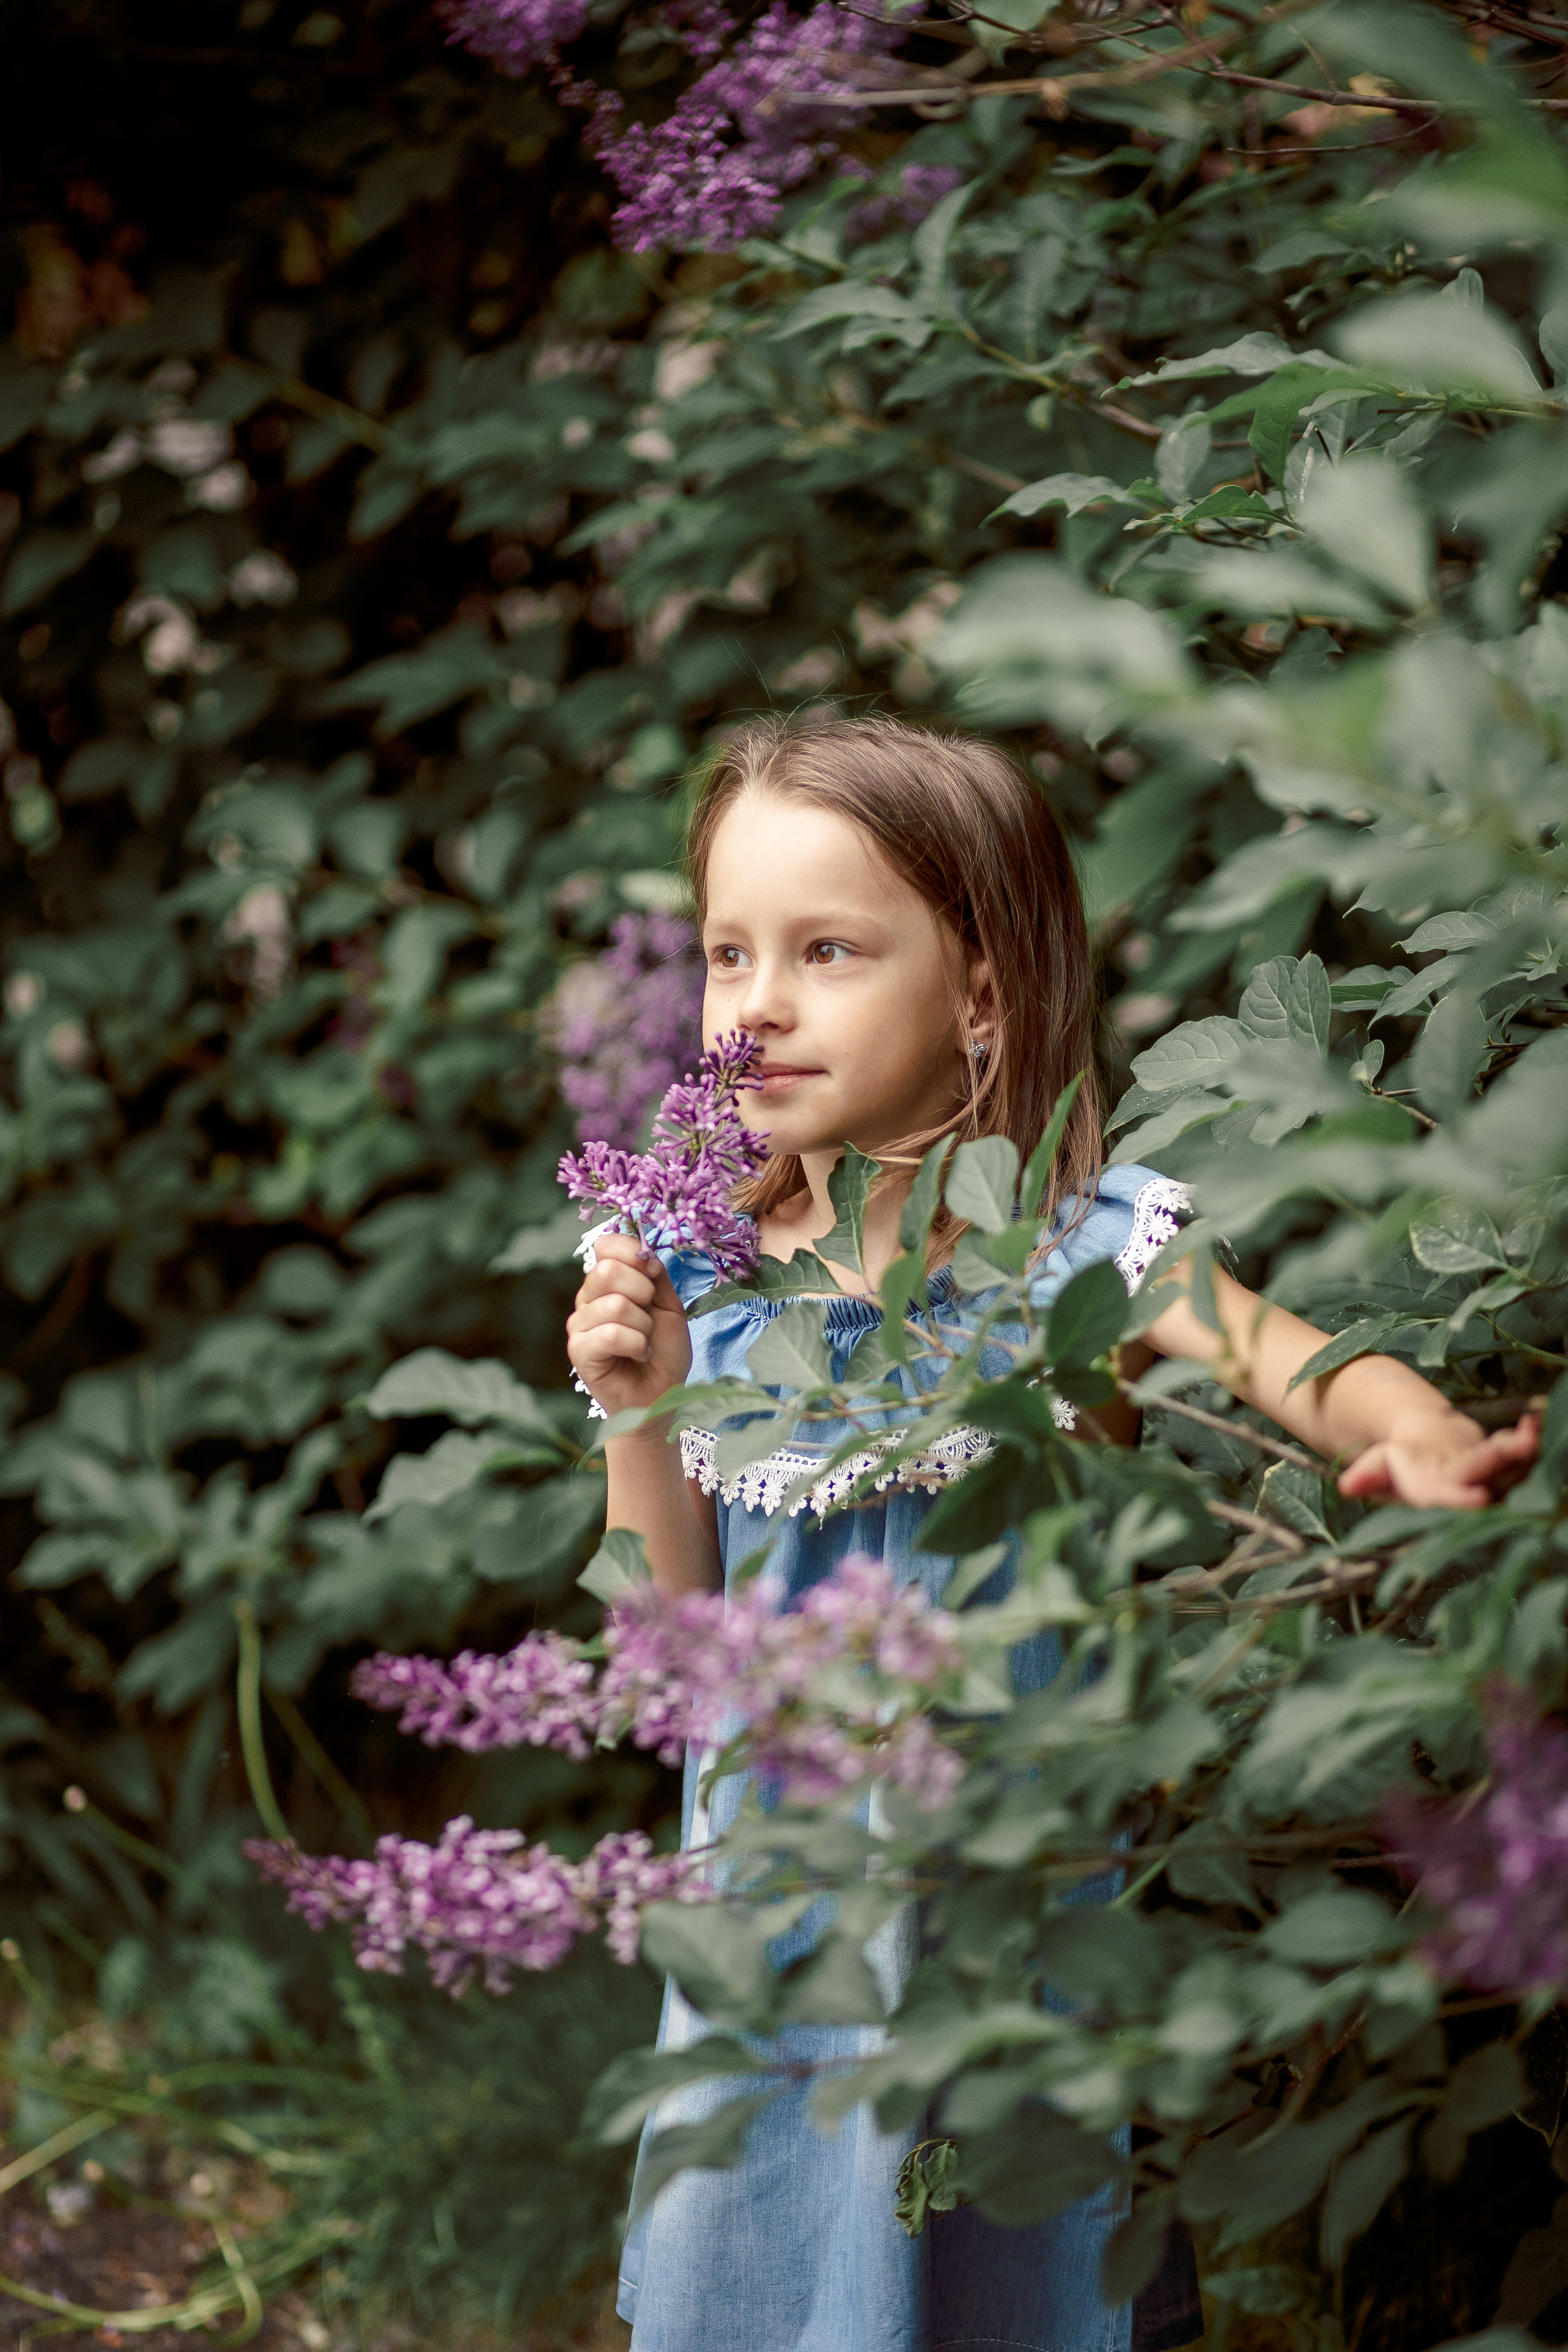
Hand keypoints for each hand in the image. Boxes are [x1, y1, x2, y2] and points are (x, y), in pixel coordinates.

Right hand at [567, 1230, 691, 1420]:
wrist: (661, 1395)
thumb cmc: (663, 1352)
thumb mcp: (669, 1306)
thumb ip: (656, 1276)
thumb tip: (645, 1255)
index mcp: (607, 1282)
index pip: (607, 1245)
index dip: (634, 1254)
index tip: (653, 1277)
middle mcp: (588, 1299)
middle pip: (607, 1270)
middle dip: (642, 1293)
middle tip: (650, 1317)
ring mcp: (580, 1325)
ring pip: (614, 1305)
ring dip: (643, 1327)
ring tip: (645, 1343)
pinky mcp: (579, 1350)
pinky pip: (610, 1334)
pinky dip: (636, 1345)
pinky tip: (638, 1355)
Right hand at [1338, 1408, 1540, 1510]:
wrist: (1431, 1457)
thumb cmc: (1401, 1464)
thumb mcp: (1379, 1467)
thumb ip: (1367, 1476)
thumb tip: (1347, 1486)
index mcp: (1433, 1494)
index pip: (1448, 1500)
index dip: (1462, 1501)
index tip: (1480, 1499)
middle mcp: (1467, 1491)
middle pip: (1486, 1478)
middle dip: (1500, 1463)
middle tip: (1516, 1448)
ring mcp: (1493, 1480)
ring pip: (1512, 1468)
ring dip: (1523, 1450)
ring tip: (1531, 1428)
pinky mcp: (1509, 1466)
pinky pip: (1523, 1454)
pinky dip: (1530, 1436)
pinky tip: (1535, 1416)